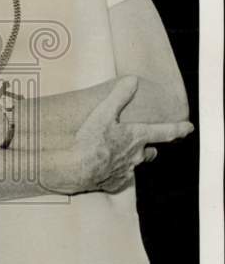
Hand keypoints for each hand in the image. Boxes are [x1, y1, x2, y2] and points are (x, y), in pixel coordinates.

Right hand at [42, 76, 192, 194]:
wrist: (76, 168)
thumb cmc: (90, 141)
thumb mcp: (103, 113)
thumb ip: (119, 96)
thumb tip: (132, 81)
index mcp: (137, 137)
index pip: (165, 132)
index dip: (178, 128)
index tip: (188, 128)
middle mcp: (136, 156)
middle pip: (150, 152)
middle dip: (149, 148)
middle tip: (144, 144)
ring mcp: (126, 171)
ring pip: (135, 164)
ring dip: (130, 159)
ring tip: (117, 154)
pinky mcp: (114, 183)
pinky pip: (119, 177)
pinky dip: (114, 172)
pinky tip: (104, 168)